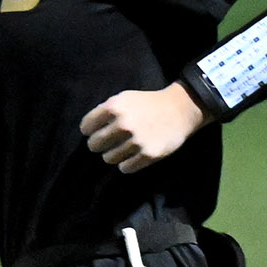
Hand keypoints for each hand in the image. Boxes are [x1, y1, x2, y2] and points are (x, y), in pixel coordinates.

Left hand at [79, 84, 207, 172]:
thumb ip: (105, 111)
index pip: (86, 127)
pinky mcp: (149, 155)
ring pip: (108, 158)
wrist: (180, 110)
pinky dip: (127, 164)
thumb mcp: (123, 98)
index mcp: (114, 107)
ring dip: (113, 155)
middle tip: (109, 143)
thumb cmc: (147, 104)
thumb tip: (87, 131)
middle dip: (99, 145)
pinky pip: (125, 168)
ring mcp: (136, 141)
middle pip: (94, 145)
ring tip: (123, 149)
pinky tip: (133, 156)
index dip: (90, 130)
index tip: (97, 131)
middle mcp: (123, 124)